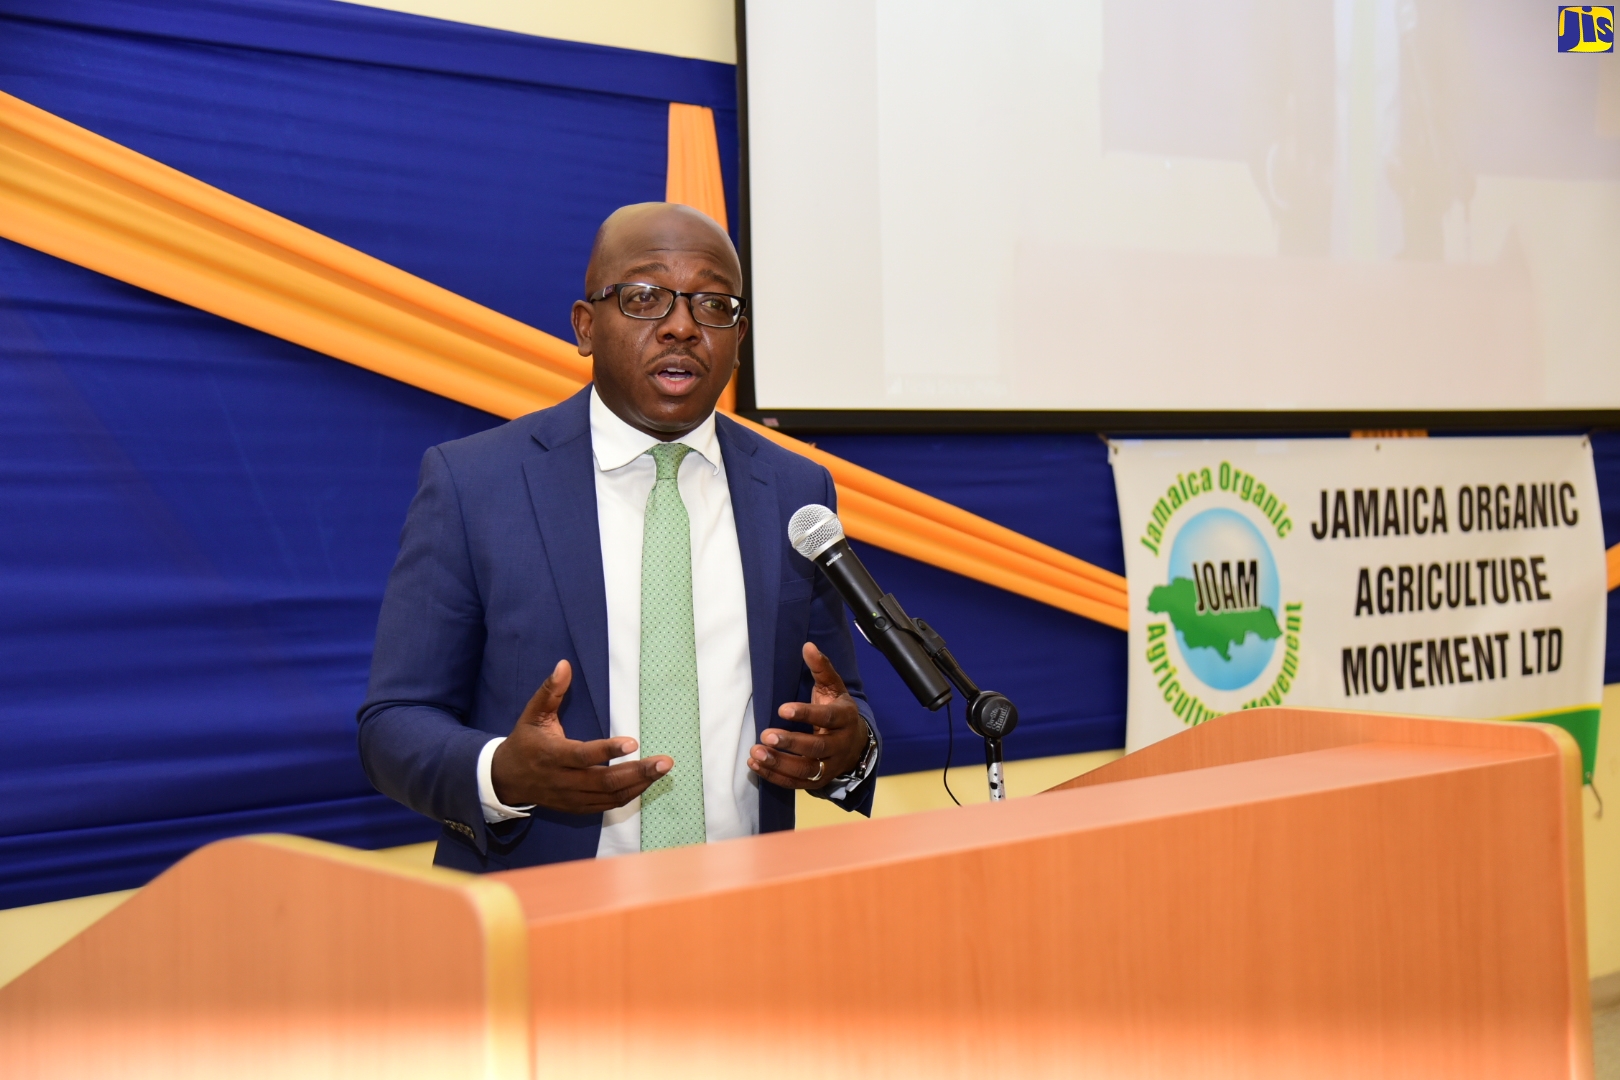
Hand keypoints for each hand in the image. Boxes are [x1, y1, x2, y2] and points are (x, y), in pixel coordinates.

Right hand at [491, 660, 670, 812]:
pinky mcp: (577, 807)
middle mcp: (563, 780)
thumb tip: (564, 665)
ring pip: (610, 796)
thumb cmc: (525, 742)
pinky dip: (629, 796)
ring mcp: (571, 797)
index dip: (608, 750)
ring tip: (662, 771)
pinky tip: (646, 783)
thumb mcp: (532, 714)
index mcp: (552, 755)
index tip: (633, 742)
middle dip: (638, 772)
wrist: (506, 780)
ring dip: (639, 784)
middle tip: (665, 762)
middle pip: (605, 781)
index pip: (583, 755)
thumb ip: (549, 691)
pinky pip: (607, 806)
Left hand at [749, 642, 868, 790]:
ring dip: (779, 763)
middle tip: (765, 734)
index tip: (782, 709)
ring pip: (806, 770)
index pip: (827, 718)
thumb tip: (807, 646)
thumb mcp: (834, 688)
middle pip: (816, 748)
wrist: (856, 744)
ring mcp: (830, 766)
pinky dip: (775, 776)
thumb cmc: (838, 711)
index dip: (806, 714)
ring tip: (756, 753)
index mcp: (844, 719)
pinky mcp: (818, 781)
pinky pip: (796, 783)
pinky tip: (755, 764)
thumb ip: (821, 668)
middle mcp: (840, 745)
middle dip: (790, 743)